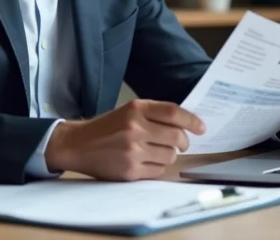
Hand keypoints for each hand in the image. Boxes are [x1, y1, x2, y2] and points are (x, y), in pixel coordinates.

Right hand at [44, 99, 205, 180]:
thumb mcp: (128, 111)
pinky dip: (157, 167)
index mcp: (136, 109)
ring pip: (170, 155)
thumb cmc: (107, 128)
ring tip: (157, 152)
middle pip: (176, 136)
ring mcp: (132, 150)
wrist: (78, 144)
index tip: (201, 128)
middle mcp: (135, 128)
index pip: (173, 112)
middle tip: (181, 143)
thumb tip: (187, 124)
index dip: (192, 121)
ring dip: (169, 155)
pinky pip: (158, 171)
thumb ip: (154, 114)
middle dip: (184, 142)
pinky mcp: (129, 170)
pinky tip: (146, 162)